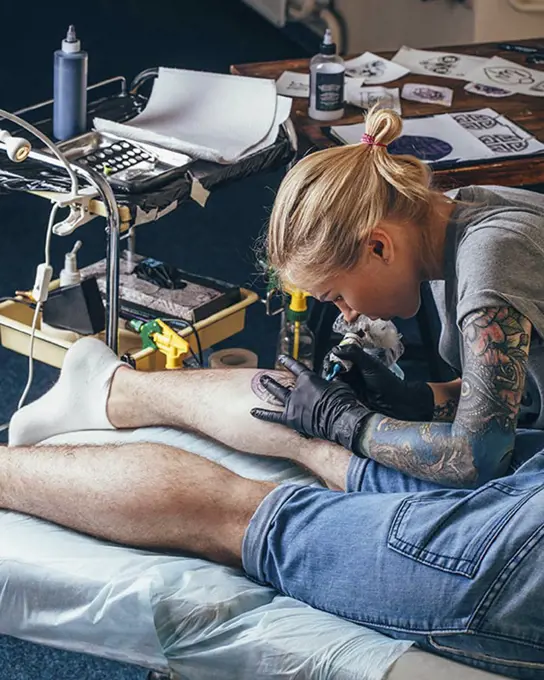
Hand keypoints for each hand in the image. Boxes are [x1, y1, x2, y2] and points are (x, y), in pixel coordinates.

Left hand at [250, 355, 371, 453]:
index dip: (288, 363)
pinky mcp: (291, 418)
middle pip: (283, 383)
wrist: (341, 420)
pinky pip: (273, 417)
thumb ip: (332, 382)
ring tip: (262, 384)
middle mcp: (297, 390)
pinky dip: (263, 414)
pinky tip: (253, 412)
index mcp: (309, 380)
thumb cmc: (343, 402)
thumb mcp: (340, 386)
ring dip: (269, 388)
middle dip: (273, 380)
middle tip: (265, 377)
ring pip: (276, 394)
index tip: (282, 359)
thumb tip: (334, 381)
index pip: (296, 368)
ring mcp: (292, 404)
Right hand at [329, 343, 433, 421]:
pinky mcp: (349, 394)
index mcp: (357, 359)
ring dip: (332, 380)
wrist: (394, 402)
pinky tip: (335, 390)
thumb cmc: (386, 381)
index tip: (331, 362)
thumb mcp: (369, 364)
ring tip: (334, 382)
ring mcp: (350, 382)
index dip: (333, 357)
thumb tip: (335, 349)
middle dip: (331, 369)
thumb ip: (353, 353)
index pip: (339, 355)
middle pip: (334, 366)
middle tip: (331, 374)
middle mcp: (352, 370)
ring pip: (334, 378)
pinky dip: (334, 389)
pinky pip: (337, 390)